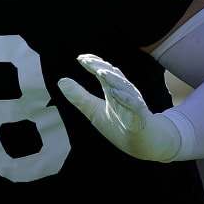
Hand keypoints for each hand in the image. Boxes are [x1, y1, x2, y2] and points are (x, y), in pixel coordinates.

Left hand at [57, 53, 180, 161]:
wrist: (142, 145)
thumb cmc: (119, 124)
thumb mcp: (94, 110)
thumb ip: (79, 96)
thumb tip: (61, 81)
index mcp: (113, 90)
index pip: (103, 73)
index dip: (93, 64)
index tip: (80, 58)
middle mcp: (125, 93)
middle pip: (113, 76)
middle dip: (100, 66)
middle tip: (86, 60)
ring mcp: (134, 104)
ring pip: (124, 88)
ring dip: (112, 79)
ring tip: (100, 71)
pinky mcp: (140, 118)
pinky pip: (134, 106)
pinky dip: (125, 99)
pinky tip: (114, 93)